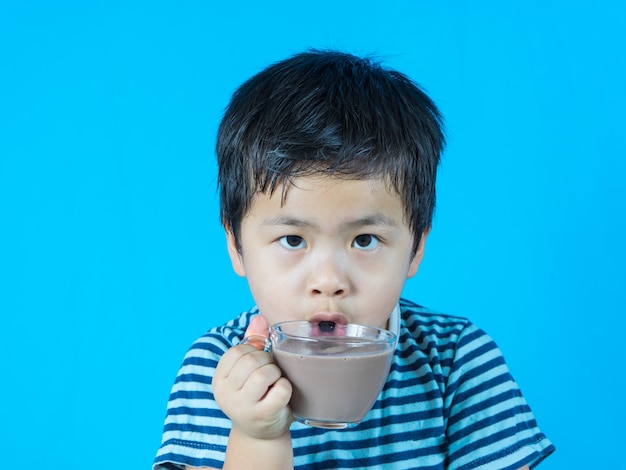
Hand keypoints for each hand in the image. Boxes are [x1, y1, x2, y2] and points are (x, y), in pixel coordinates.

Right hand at [214, 315, 292, 439]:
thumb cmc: (257, 395)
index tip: (258, 362)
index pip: (237, 350)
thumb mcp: (248, 371)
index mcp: (219, 380)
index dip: (254, 351)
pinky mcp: (263, 416)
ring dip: (276, 373)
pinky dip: (286, 387)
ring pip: (264, 373)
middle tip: (271, 373)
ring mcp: (243, 407)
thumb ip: (253, 343)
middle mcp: (226, 394)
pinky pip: (281, 389)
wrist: (261, 435)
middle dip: (267, 361)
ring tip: (274, 382)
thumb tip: (260, 318)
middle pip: (251, 360)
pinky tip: (281, 395)